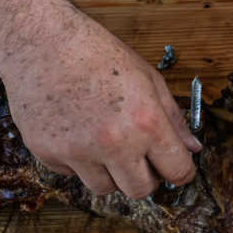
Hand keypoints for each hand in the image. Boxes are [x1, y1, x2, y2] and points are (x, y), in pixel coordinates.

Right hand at [0, 14, 200, 197]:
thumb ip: (173, 118)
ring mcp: (77, 152)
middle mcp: (114, 143)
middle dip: (146, 178)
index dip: (181, 172)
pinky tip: (76, 131)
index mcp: (146, 122)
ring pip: (105, 188)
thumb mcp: (148, 79)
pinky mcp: (47, 154)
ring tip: (106, 141)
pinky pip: (71, 174)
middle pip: (140, 190)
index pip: (177, 171)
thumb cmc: (96, 53)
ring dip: (111, 173)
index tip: (177, 168)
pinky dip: (78, 161)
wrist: (39, 41)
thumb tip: (193, 147)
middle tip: (141, 158)